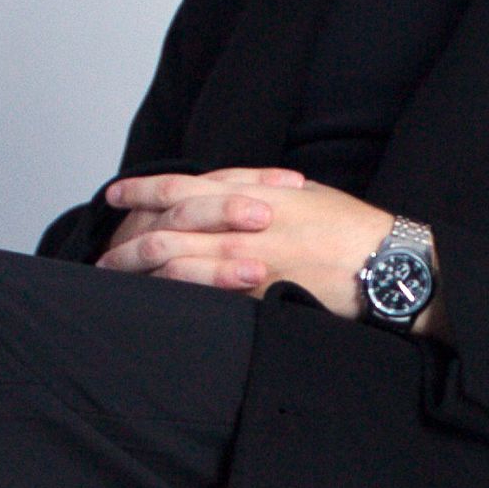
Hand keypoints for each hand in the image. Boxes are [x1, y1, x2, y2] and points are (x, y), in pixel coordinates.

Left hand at [96, 167, 395, 313]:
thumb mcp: (302, 194)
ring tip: (113, 281)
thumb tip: (225, 190)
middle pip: (167, 225)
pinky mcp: (257, 292)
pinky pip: (202, 294)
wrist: (387, 261)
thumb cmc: (350, 229)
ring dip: (139, 271)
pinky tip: (150, 301)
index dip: (143, 190)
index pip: (183, 186)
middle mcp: (242, 223)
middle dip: (127, 239)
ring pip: (176, 260)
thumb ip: (259, 190)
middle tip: (101, 253)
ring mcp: (247, 259)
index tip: (116, 196)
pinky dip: (171, 295)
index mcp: (252, 193)